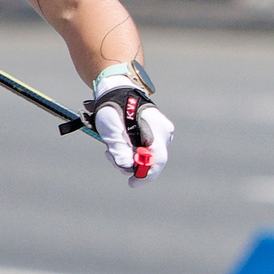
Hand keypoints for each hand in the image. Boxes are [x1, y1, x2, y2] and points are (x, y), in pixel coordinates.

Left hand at [83, 67, 172, 182]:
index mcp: (157, 129)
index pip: (157, 160)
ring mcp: (159, 135)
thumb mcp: (111, 127)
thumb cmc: (114, 106)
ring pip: (145, 158)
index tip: (131, 183)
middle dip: (129, 164)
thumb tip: (126, 166)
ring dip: (126, 158)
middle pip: (151, 162)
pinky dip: (129, 153)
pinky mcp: (153, 137)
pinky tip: (117, 144)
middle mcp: (163, 134)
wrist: (116, 90)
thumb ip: (119, 147)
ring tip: (110, 147)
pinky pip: (143, 152)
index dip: (145, 175)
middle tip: (110, 156)